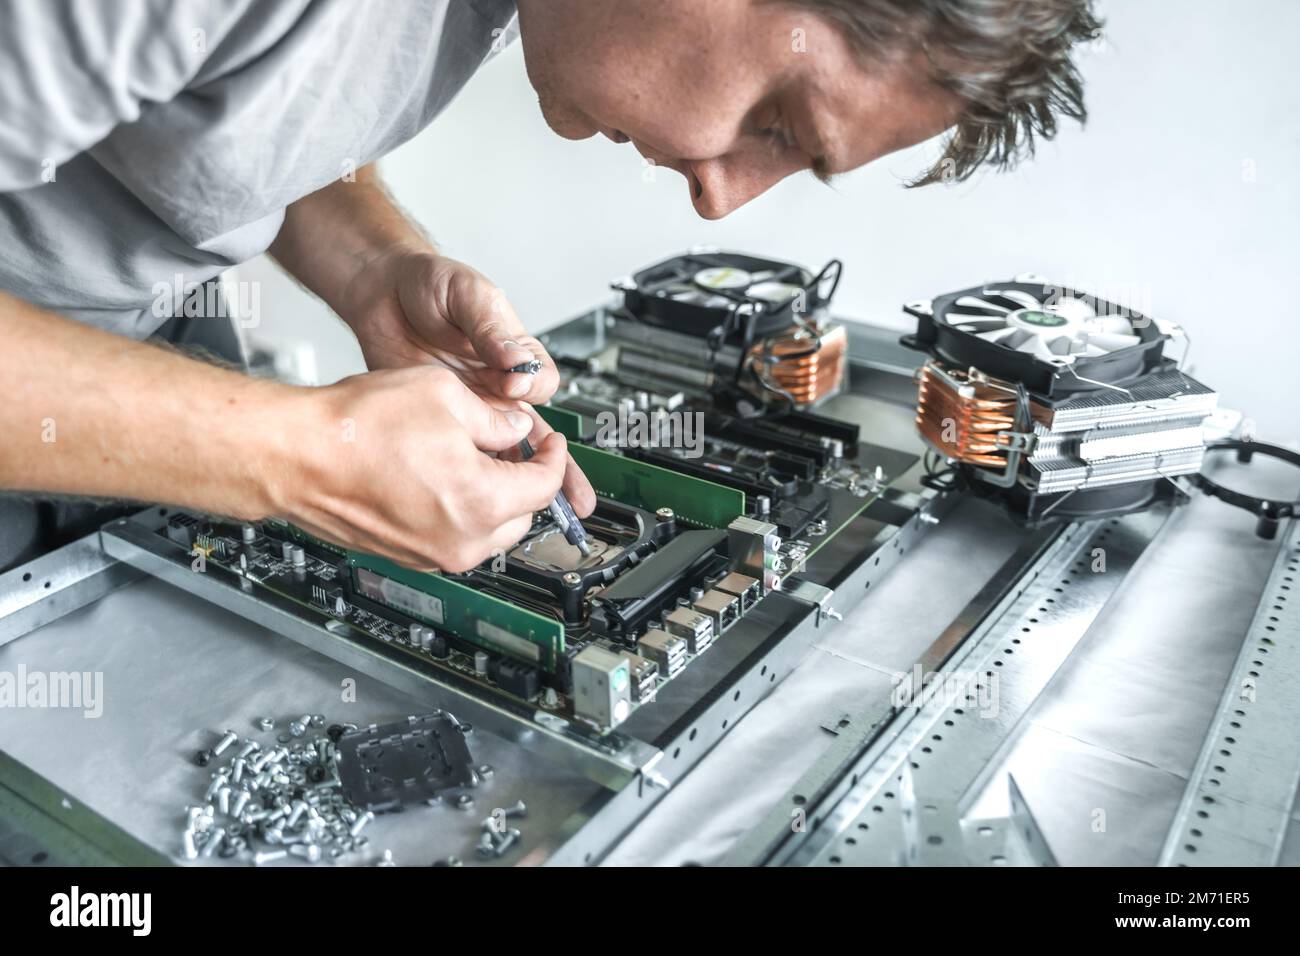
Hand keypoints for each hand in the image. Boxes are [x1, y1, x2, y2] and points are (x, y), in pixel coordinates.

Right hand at [275, 365, 569, 571]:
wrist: (297, 455)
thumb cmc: (357, 427)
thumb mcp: (446, 396)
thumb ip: (496, 419)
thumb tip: (515, 429)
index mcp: (482, 503)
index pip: (545, 485)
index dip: (553, 456)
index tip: (549, 441)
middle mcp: (462, 540)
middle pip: (523, 515)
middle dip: (524, 480)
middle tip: (512, 446)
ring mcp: (433, 554)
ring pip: (490, 531)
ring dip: (495, 498)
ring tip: (472, 458)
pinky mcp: (408, 555)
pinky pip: (455, 536)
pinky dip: (461, 511)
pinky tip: (440, 476)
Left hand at [338, 245, 592, 513]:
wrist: (381, 295)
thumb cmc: (429, 285)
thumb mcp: (465, 294)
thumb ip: (490, 326)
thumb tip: (513, 358)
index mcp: (514, 353)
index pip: (540, 381)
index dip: (530, 385)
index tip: (513, 382)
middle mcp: (498, 385)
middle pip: (537, 434)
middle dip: (559, 467)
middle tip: (575, 496)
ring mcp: (471, 408)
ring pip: (508, 452)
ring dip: (526, 482)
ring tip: (549, 510)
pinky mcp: (442, 422)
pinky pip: (467, 453)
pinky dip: (480, 475)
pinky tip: (486, 495)